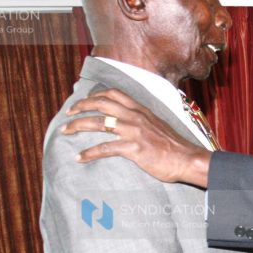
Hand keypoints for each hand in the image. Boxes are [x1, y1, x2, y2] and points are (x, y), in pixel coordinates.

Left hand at [62, 88, 211, 186]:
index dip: (95, 95)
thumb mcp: (158, 125)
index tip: (84, 101)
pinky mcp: (134, 148)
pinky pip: (105, 148)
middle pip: (101, 104)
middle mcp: (135, 116)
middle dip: (81, 107)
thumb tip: (130, 124)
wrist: (187, 159)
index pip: (114, 94)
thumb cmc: (174, 146)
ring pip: (99, 123)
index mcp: (141, 110)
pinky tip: (79, 158)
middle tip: (68, 114)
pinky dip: (89, 153)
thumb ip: (143, 121)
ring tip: (66, 131)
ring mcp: (134, 131)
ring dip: (78, 126)